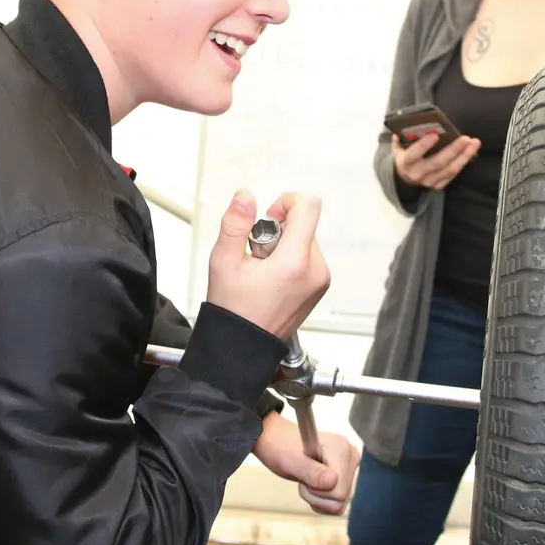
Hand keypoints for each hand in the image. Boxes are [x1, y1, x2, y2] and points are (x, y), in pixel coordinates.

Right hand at [206, 190, 330, 339]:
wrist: (243, 348)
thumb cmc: (233, 312)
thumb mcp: (224, 262)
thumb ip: (235, 224)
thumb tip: (245, 196)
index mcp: (295, 262)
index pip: (309, 206)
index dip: (286, 201)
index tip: (268, 217)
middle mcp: (315, 270)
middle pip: (304, 224)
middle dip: (277, 230)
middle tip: (256, 256)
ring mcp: (320, 280)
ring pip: (305, 239)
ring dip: (283, 245)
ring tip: (262, 271)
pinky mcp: (319, 286)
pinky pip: (307, 257)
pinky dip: (290, 259)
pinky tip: (271, 279)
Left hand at [251, 411, 357, 515]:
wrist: (280, 444)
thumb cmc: (283, 448)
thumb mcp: (291, 460)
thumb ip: (311, 471)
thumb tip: (332, 481)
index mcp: (341, 448)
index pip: (340, 490)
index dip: (318, 490)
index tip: (305, 474)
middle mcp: (350, 458)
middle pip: (341, 498)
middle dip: (317, 494)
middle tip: (304, 477)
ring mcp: (349, 469)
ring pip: (339, 504)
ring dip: (317, 498)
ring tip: (307, 479)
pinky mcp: (345, 480)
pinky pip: (337, 505)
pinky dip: (321, 501)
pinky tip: (313, 486)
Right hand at [392, 132, 479, 189]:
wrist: (404, 180)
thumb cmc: (404, 159)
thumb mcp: (399, 149)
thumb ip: (401, 138)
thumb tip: (404, 127)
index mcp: (406, 163)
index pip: (414, 154)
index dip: (424, 145)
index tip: (435, 134)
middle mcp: (417, 174)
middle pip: (438, 162)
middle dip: (453, 150)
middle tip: (465, 138)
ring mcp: (429, 181)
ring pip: (449, 169)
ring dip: (464, 156)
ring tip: (474, 143)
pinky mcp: (438, 185)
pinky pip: (453, 174)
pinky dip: (463, 162)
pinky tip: (471, 152)